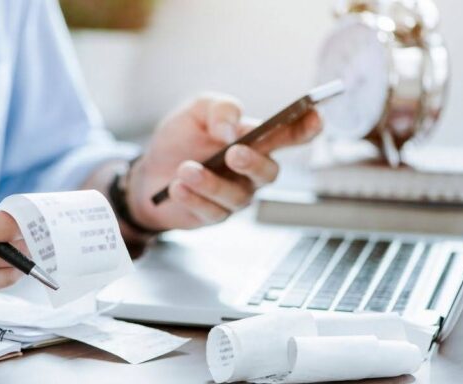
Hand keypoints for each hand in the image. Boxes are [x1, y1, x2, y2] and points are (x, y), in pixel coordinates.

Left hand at [128, 94, 320, 229]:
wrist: (148, 171)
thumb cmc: (180, 139)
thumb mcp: (196, 111)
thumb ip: (219, 109)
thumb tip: (231, 129)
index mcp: (255, 140)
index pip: (289, 135)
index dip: (306, 127)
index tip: (314, 116)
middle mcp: (251, 171)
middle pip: (270, 172)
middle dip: (254, 163)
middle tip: (233, 153)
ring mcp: (235, 195)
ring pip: (237, 196)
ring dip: (210, 182)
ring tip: (185, 169)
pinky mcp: (214, 216)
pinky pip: (212, 212)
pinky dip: (193, 198)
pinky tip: (177, 187)